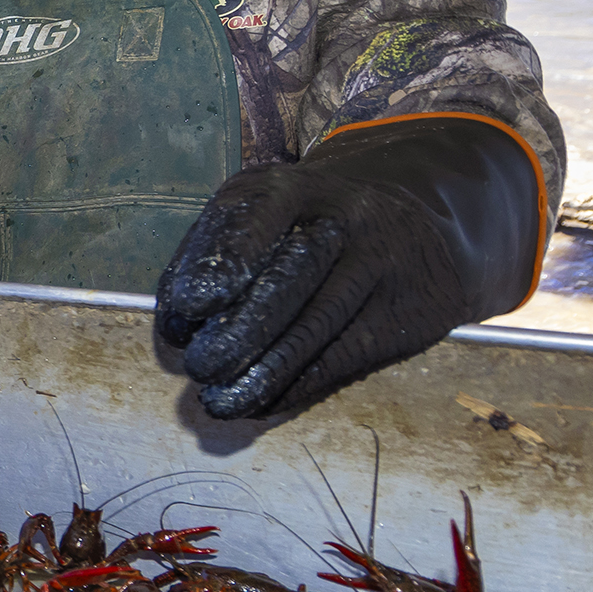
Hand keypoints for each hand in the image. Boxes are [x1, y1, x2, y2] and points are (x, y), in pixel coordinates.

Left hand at [155, 118, 540, 418]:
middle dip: (239, 331)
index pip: (255, 220)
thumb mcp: (264, 210)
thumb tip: (175, 321)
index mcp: (293, 188)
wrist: (417, 222)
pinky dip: (297, 387)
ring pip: (319, 326)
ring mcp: (382, 264)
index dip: (221, 264)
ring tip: (219, 401)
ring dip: (263, 372)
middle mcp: (344, 218)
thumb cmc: (311, 223)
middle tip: (199, 367)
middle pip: (290, 278)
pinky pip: (345, 356)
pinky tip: (262, 403)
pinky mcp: (406, 312)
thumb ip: (217, 251)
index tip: (188, 308)